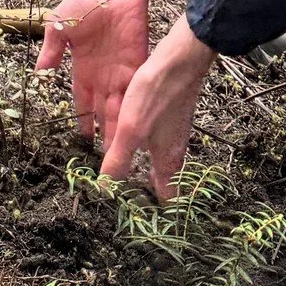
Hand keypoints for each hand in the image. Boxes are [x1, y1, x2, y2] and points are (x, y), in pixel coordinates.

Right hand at [36, 0, 168, 147]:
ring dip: (121, 130)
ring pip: (120, 108)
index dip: (82, 121)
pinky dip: (136, 110)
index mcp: (82, 68)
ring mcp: (121, 71)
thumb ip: (51, 49)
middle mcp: (103, 75)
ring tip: (122, 154)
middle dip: (104, 135)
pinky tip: (138, 129)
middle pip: (102, 112)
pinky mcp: (137, 64)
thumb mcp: (59, 26)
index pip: (82, 102)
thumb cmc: (84, 1)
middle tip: (105, 161)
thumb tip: (39, 71)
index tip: (81, 143)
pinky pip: (135, 91)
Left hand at [100, 14, 217, 199]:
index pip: (168, 202)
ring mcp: (173, 133)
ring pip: (159, 162)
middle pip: (164, 183)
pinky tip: (128, 141)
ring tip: (121, 177)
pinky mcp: (168, 116)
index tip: (140, 226)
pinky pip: (156, 142)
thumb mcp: (131, 129)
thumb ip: (119, 160)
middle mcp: (174, 151)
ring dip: (143, 172)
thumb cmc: (156, 94)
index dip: (156, 217)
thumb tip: (106, 192)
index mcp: (168, 162)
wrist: (179, 59)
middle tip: (125, 204)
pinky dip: (143, 149)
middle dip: (146, 196)